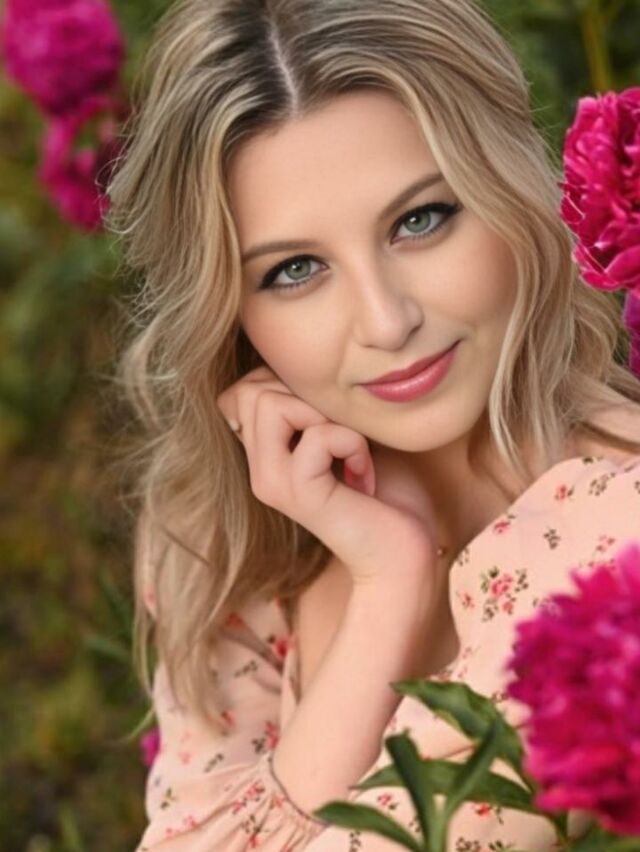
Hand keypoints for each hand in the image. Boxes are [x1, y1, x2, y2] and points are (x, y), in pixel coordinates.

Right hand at [216, 366, 440, 593]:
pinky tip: (364, 475)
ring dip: (329, 416)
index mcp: (266, 456)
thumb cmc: (388, 492)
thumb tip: (305, 365)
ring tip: (352, 450)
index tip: (328, 419)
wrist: (404, 555)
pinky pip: (319, 435)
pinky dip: (353, 443)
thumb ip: (318, 406)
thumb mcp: (347, 433)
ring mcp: (274, 483)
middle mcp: (260, 470)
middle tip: (344, 435)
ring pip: (271, 403)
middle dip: (308, 395)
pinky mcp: (301, 494)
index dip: (286, 384)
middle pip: (251, 389)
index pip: (240, 390)